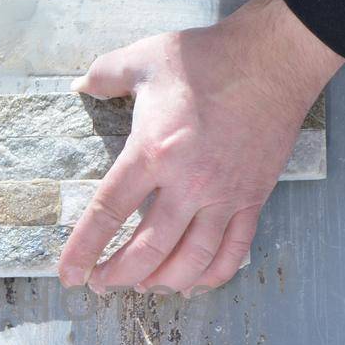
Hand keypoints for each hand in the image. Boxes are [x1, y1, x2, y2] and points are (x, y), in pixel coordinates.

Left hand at [57, 0, 342, 295]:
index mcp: (153, 151)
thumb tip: (78, 85)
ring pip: (191, 260)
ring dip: (161, 282)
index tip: (69, 274)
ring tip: (141, 286)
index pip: (108, 212)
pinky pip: (233, 252)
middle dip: (117, 275)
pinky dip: (211, 276)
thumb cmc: (209, 57)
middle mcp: (189, 182)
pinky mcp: (253, 199)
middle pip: (148, 250)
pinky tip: (191, 283)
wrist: (274, 58)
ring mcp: (225, 195)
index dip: (84, 249)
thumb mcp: (145, 58)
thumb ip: (105, 74)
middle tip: (100, 283)